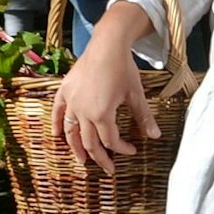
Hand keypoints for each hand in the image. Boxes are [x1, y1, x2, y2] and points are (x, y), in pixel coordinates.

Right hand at [51, 36, 157, 174]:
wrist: (106, 45)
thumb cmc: (123, 69)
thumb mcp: (136, 94)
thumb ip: (143, 117)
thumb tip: (156, 136)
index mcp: (101, 114)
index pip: (110, 140)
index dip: (121, 149)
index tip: (132, 151)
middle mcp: (83, 112)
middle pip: (89, 142)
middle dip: (100, 157)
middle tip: (107, 168)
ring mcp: (71, 102)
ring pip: (71, 132)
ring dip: (76, 148)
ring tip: (82, 160)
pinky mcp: (64, 92)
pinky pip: (57, 112)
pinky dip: (57, 125)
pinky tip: (57, 135)